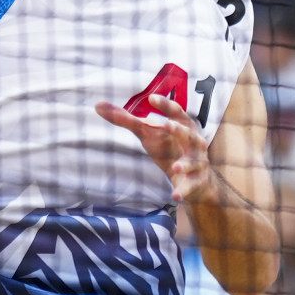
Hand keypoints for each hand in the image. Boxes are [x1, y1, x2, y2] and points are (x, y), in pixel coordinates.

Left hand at [97, 97, 215, 204]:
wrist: (195, 179)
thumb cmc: (168, 148)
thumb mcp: (148, 134)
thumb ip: (125, 120)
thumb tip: (97, 105)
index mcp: (183, 125)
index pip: (176, 111)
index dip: (165, 105)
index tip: (152, 98)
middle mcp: (193, 142)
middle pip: (188, 134)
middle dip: (178, 130)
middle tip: (166, 125)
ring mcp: (197, 162)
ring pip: (193, 162)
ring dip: (185, 164)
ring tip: (175, 167)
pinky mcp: (196, 181)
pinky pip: (190, 186)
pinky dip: (184, 191)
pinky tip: (175, 197)